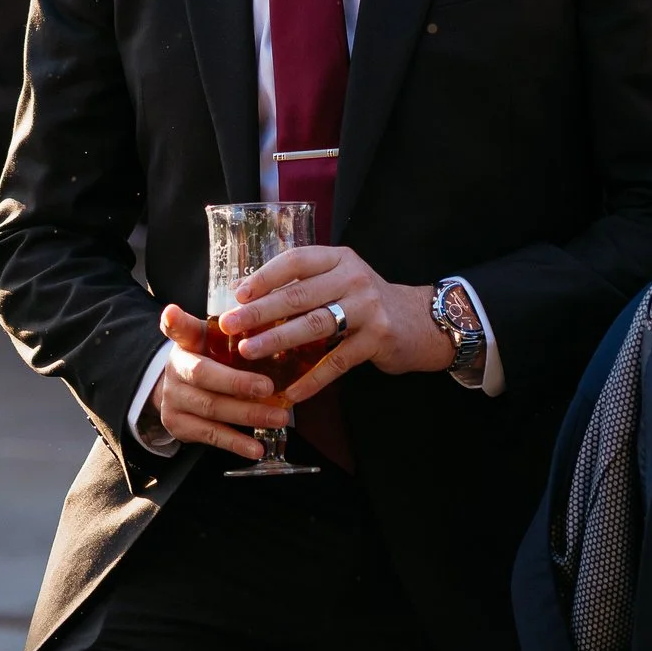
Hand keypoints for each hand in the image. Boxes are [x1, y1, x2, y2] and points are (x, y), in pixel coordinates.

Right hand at [147, 305, 292, 460]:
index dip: (175, 322)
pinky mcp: (178, 426)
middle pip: (203, 376)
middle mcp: (174, 370)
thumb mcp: (215, 337)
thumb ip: (231, 327)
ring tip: (278, 418)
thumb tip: (263, 313)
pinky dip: (236, 443)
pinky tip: (257, 447)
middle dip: (237, 383)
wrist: (182, 387)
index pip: (177, 328)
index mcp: (184, 342)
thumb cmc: (210, 357)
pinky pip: (210, 435)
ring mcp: (173, 400)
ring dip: (247, 415)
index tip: (171, 314)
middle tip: (269, 388)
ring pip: (211, 409)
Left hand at [219, 246, 445, 402]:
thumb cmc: (368, 302)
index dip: (265, 277)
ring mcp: (368, 309)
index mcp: (339, 259)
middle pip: (299, 295)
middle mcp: (354, 278)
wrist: (421, 322)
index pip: (296, 261)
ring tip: (249, 352)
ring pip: (313, 325)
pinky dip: (312, 379)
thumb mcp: (341, 280)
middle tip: (230, 325)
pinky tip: (291, 391)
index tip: (237, 294)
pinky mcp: (377, 339)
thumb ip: (306, 285)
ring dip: (277, 340)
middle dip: (260, 312)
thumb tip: (249, 297)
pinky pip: (336, 362)